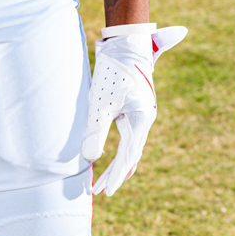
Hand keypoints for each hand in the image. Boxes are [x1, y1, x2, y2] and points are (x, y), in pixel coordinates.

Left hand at [81, 23, 185, 196]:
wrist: (126, 43)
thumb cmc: (113, 72)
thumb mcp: (101, 103)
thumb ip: (96, 131)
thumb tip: (89, 158)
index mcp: (142, 119)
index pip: (128, 155)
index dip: (115, 175)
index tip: (105, 191)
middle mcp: (145, 119)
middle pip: (131, 154)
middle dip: (115, 174)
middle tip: (100, 192)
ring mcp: (141, 114)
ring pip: (130, 146)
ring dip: (118, 164)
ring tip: (105, 182)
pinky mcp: (134, 108)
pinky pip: (128, 136)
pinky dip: (120, 150)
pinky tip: (112, 158)